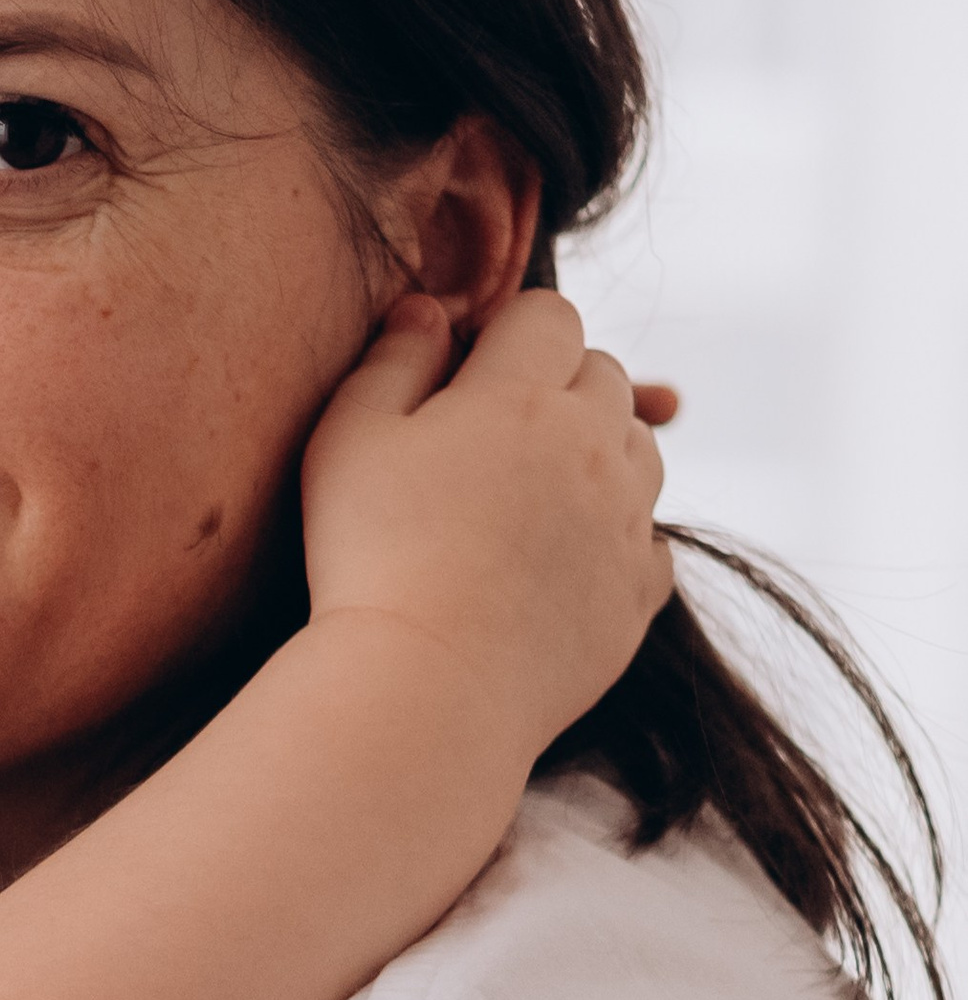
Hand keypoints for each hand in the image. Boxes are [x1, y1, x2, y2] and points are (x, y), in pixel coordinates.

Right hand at [300, 291, 671, 758]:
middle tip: (493, 438)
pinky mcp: (638, 592)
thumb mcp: (349, 439)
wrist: (425, 688)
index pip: (549, 316)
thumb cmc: (369, 558)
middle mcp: (595, 445)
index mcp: (523, 394)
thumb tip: (427, 311)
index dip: (510, 334)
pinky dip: (616, 540)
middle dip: (560, 387)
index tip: (469, 374)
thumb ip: (391, 359)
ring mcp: (627, 521)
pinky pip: (650, 541)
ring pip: (642, 452)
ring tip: (531, 499)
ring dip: (599, 455)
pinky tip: (559, 564)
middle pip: (605, 377)